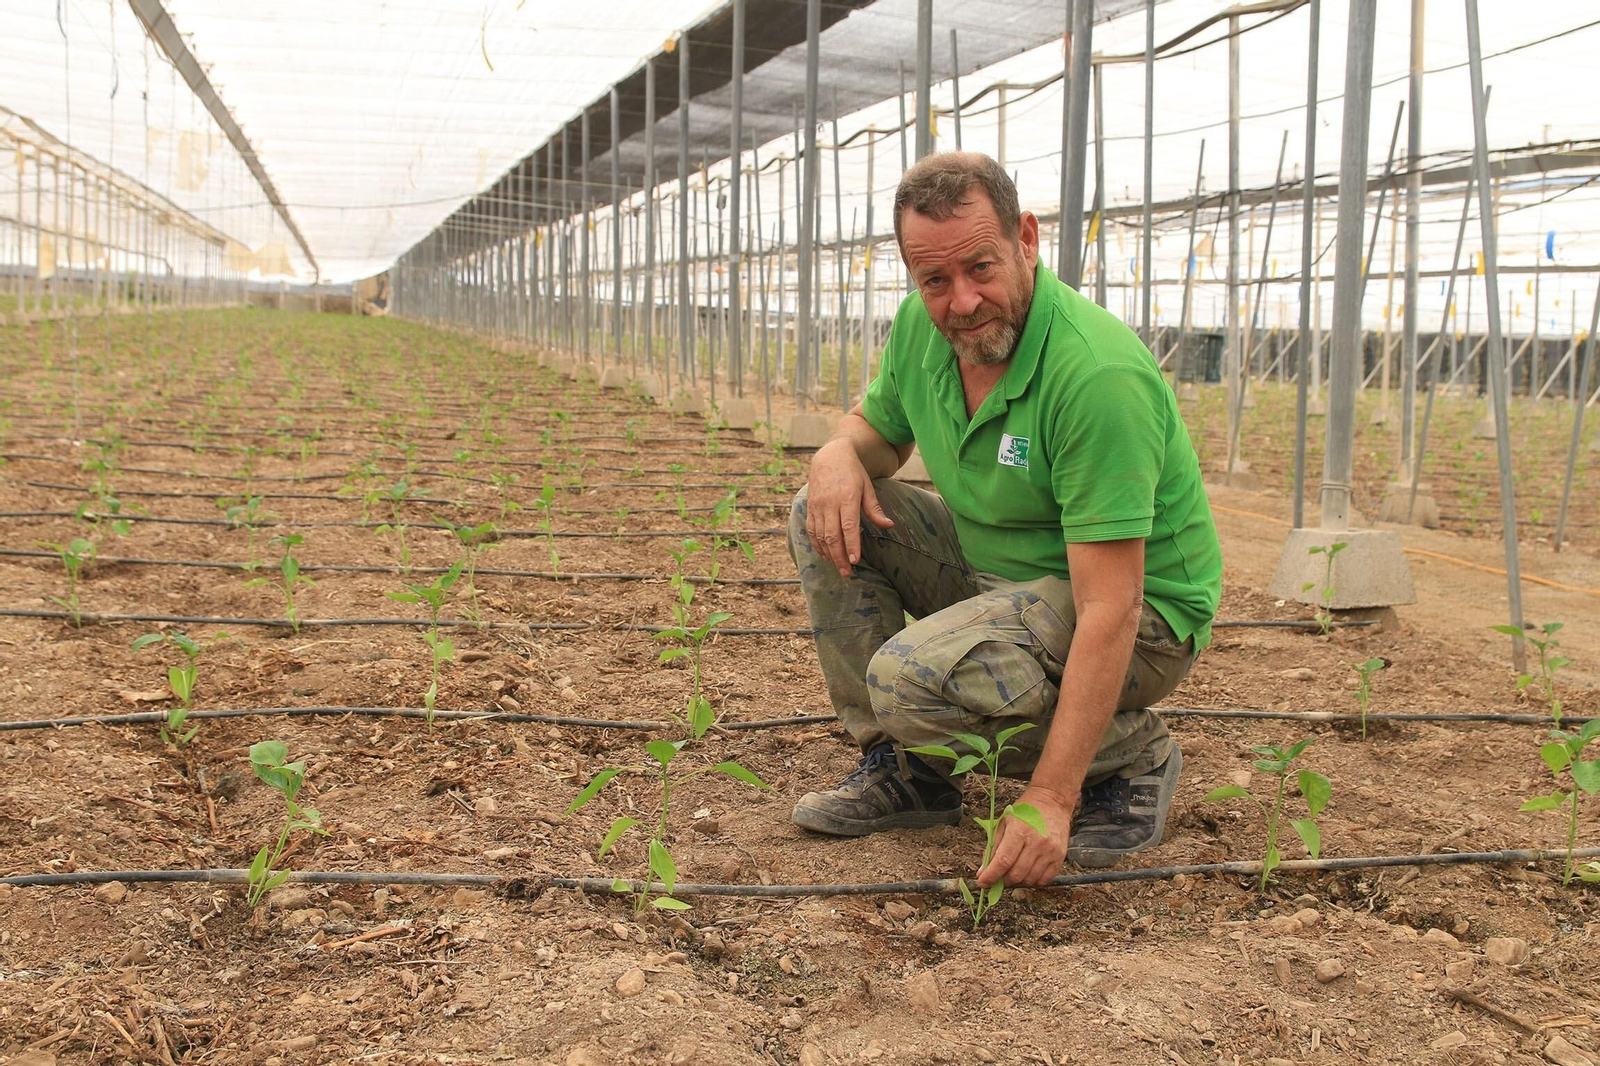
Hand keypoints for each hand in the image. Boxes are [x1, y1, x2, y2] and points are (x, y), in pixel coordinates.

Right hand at [805, 440, 893, 576]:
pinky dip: (817, 545)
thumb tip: (889, 526)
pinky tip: (825, 555)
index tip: (856, 561)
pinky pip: (812, 530)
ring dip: (829, 554)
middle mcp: (830, 503)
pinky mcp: (810, 507)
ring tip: (838, 567)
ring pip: (821, 535)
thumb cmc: (853, 473)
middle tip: (847, 573)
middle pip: (833, 535)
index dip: (852, 545)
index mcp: (847, 497)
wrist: (830, 457)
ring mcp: (818, 506)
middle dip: (839, 556)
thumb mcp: (868, 488)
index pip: (849, 526)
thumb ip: (875, 510)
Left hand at [976, 785, 1073, 888]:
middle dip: (1003, 880)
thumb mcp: (1004, 823)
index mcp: (1019, 831)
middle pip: (1016, 874)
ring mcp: (1050, 851)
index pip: (1003, 861)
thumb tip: (983, 872)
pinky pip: (1045, 880)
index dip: (991, 876)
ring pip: (1030, 880)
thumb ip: (993, 848)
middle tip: (998, 878)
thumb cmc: (1026, 811)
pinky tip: (1027, 873)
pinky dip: (1033, 882)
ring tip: (1012, 873)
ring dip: (1017, 882)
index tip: (982, 883)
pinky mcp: (1060, 856)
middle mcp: (1036, 842)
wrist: (1052, 801)